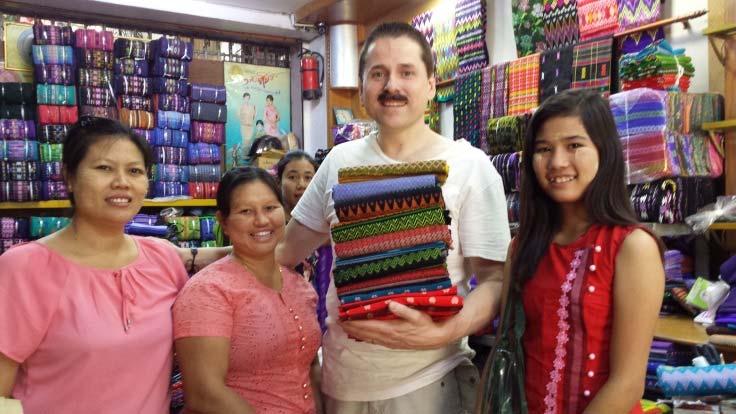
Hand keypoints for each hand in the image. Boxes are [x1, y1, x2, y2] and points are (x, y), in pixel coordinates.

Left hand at [338, 302, 454, 349]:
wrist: (437, 338)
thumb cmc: (427, 324)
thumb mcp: (418, 315)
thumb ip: (404, 310)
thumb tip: (391, 303)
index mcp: (391, 328)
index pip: (368, 325)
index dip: (354, 322)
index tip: (342, 317)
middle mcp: (388, 336)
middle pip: (365, 332)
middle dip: (349, 327)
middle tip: (334, 322)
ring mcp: (390, 341)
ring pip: (368, 337)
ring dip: (355, 332)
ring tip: (343, 328)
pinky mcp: (394, 343)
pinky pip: (375, 341)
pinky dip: (365, 338)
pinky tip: (360, 336)